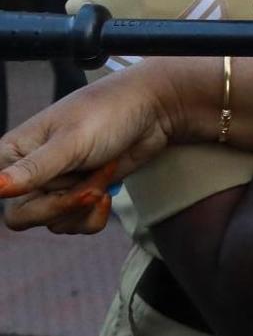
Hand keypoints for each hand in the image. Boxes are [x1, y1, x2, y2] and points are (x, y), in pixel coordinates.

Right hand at [0, 70, 176, 233]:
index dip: (38, 204)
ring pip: (57, 223)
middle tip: (93, 184)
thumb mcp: (70, 141)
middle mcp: (29, 174)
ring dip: (87, 203)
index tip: (70, 189)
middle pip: (30, 218)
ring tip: (104, 170)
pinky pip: (78, 224)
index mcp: (14, 154)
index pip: (7, 200)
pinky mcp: (80, 195)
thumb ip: (34, 169)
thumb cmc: (109, 113)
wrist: (153, 111)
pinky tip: (108, 191)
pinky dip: (96, 213)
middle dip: (68, 203)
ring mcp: (55, 186)